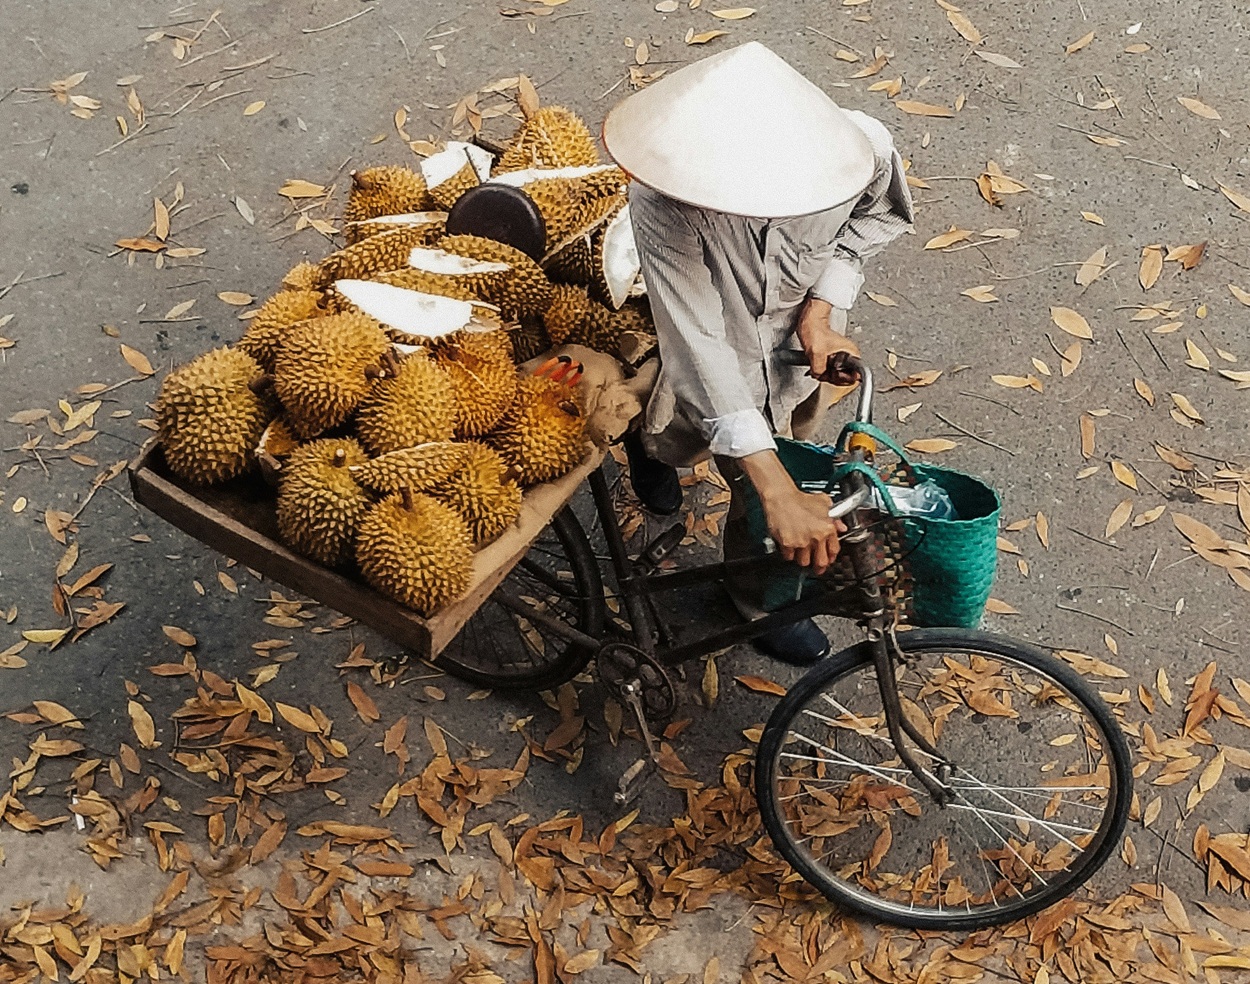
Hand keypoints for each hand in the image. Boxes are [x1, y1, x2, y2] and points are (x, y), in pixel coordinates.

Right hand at [740, 450, 846, 575]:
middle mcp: (816, 537)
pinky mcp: (788, 543)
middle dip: (819, 566)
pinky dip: (789, 554)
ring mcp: (801, 541)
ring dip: (802, 559)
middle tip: (817, 567)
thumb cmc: (800, 498)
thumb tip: (842, 527)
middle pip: (821, 562)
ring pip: (804, 561)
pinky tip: (790, 547)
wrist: (781, 497)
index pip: (834, 550)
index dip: (831, 557)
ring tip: (801, 553)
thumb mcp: (824, 503)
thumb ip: (835, 517)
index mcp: (827, 528)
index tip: (828, 559)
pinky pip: (789, 556)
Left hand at [796, 298, 859, 384]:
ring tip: (818, 365)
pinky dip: (821, 371)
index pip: (855, 376)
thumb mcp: (817, 353)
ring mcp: (840, 358)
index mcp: (852, 353)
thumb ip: (820, 369)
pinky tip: (816, 365)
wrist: (809, 321)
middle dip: (832, 377)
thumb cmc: (816, 329)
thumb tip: (820, 376)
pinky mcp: (833, 358)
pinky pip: (829, 371)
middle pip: (844, 378)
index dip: (843, 379)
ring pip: (835, 376)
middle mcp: (848, 356)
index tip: (834, 374)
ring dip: (825, 374)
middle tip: (823, 370)